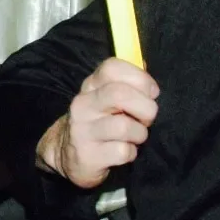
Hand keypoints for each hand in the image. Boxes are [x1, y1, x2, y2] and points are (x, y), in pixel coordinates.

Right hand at [37, 58, 158, 188]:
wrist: (69, 154)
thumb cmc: (99, 121)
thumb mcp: (107, 98)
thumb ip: (126, 82)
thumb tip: (145, 64)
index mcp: (91, 85)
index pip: (112, 67)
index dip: (140, 78)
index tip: (151, 92)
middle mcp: (83, 104)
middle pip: (120, 94)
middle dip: (146, 108)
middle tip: (146, 118)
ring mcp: (83, 130)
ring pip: (125, 126)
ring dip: (140, 134)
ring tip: (135, 137)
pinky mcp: (87, 155)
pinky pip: (123, 152)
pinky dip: (131, 153)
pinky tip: (123, 152)